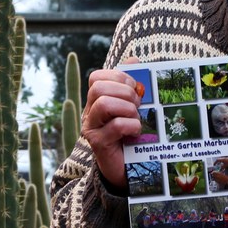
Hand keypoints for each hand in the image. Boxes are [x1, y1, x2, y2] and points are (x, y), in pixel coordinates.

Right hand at [82, 56, 142, 187]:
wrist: (126, 168)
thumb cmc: (130, 134)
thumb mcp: (132, 106)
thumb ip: (131, 84)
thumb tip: (134, 60)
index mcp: (96, 100)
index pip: (97, 77)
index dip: (118, 77)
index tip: (134, 87)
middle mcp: (89, 112)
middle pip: (98, 88)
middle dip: (125, 92)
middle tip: (138, 104)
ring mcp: (91, 128)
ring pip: (104, 104)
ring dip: (128, 108)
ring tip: (137, 118)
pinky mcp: (99, 144)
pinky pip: (115, 125)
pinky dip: (131, 125)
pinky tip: (136, 132)